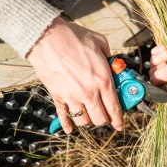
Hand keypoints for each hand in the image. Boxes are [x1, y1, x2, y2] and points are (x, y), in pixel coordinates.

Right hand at [27, 17, 122, 132]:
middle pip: (99, 119)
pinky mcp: (57, 96)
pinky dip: (66, 125)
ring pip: (82, 121)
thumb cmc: (74, 38)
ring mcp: (71, 96)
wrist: (47, 37)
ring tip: (90, 115)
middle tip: (105, 115)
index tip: (119, 125)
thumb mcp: (101, 44)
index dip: (118, 120)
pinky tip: (70, 130)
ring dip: (88, 120)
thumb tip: (113, 65)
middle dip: (104, 120)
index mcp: (103, 81)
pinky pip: (63, 116)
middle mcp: (88, 93)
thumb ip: (110, 58)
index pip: (114, 108)